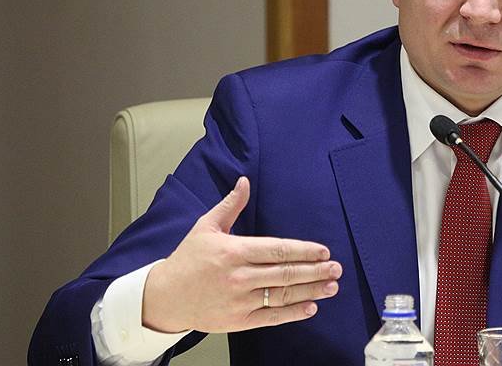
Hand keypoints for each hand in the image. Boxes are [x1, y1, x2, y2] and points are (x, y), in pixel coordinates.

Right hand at [142, 176, 340, 333]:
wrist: (165, 297)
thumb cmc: (187, 259)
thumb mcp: (206, 226)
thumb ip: (231, 205)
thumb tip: (245, 181)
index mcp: (234, 251)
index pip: (277, 250)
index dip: (303, 251)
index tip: (323, 251)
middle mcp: (238, 277)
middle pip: (285, 274)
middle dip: (315, 271)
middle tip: (336, 268)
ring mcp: (239, 301)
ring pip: (282, 296)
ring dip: (310, 291)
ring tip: (331, 287)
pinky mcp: (238, 321)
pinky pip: (271, 317)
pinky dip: (293, 313)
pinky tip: (311, 307)